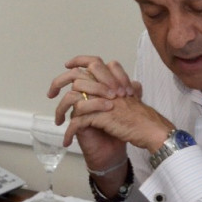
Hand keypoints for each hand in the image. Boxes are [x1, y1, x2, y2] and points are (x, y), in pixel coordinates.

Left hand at [48, 56, 170, 165]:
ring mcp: (103, 101)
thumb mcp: (132, 96)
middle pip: (75, 77)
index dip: (79, 60)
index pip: (93, 62)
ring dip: (60, 112)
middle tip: (50, 93)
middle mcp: (107, 87)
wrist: (151, 130)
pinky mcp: (101, 116)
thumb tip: (117, 80)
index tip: (68, 65)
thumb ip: (121, 86)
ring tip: (57, 122)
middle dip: (57, 83)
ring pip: (71, 99)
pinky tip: (67, 141)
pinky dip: (70, 132)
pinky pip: (77, 122)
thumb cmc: (142, 116)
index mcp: (113, 80)